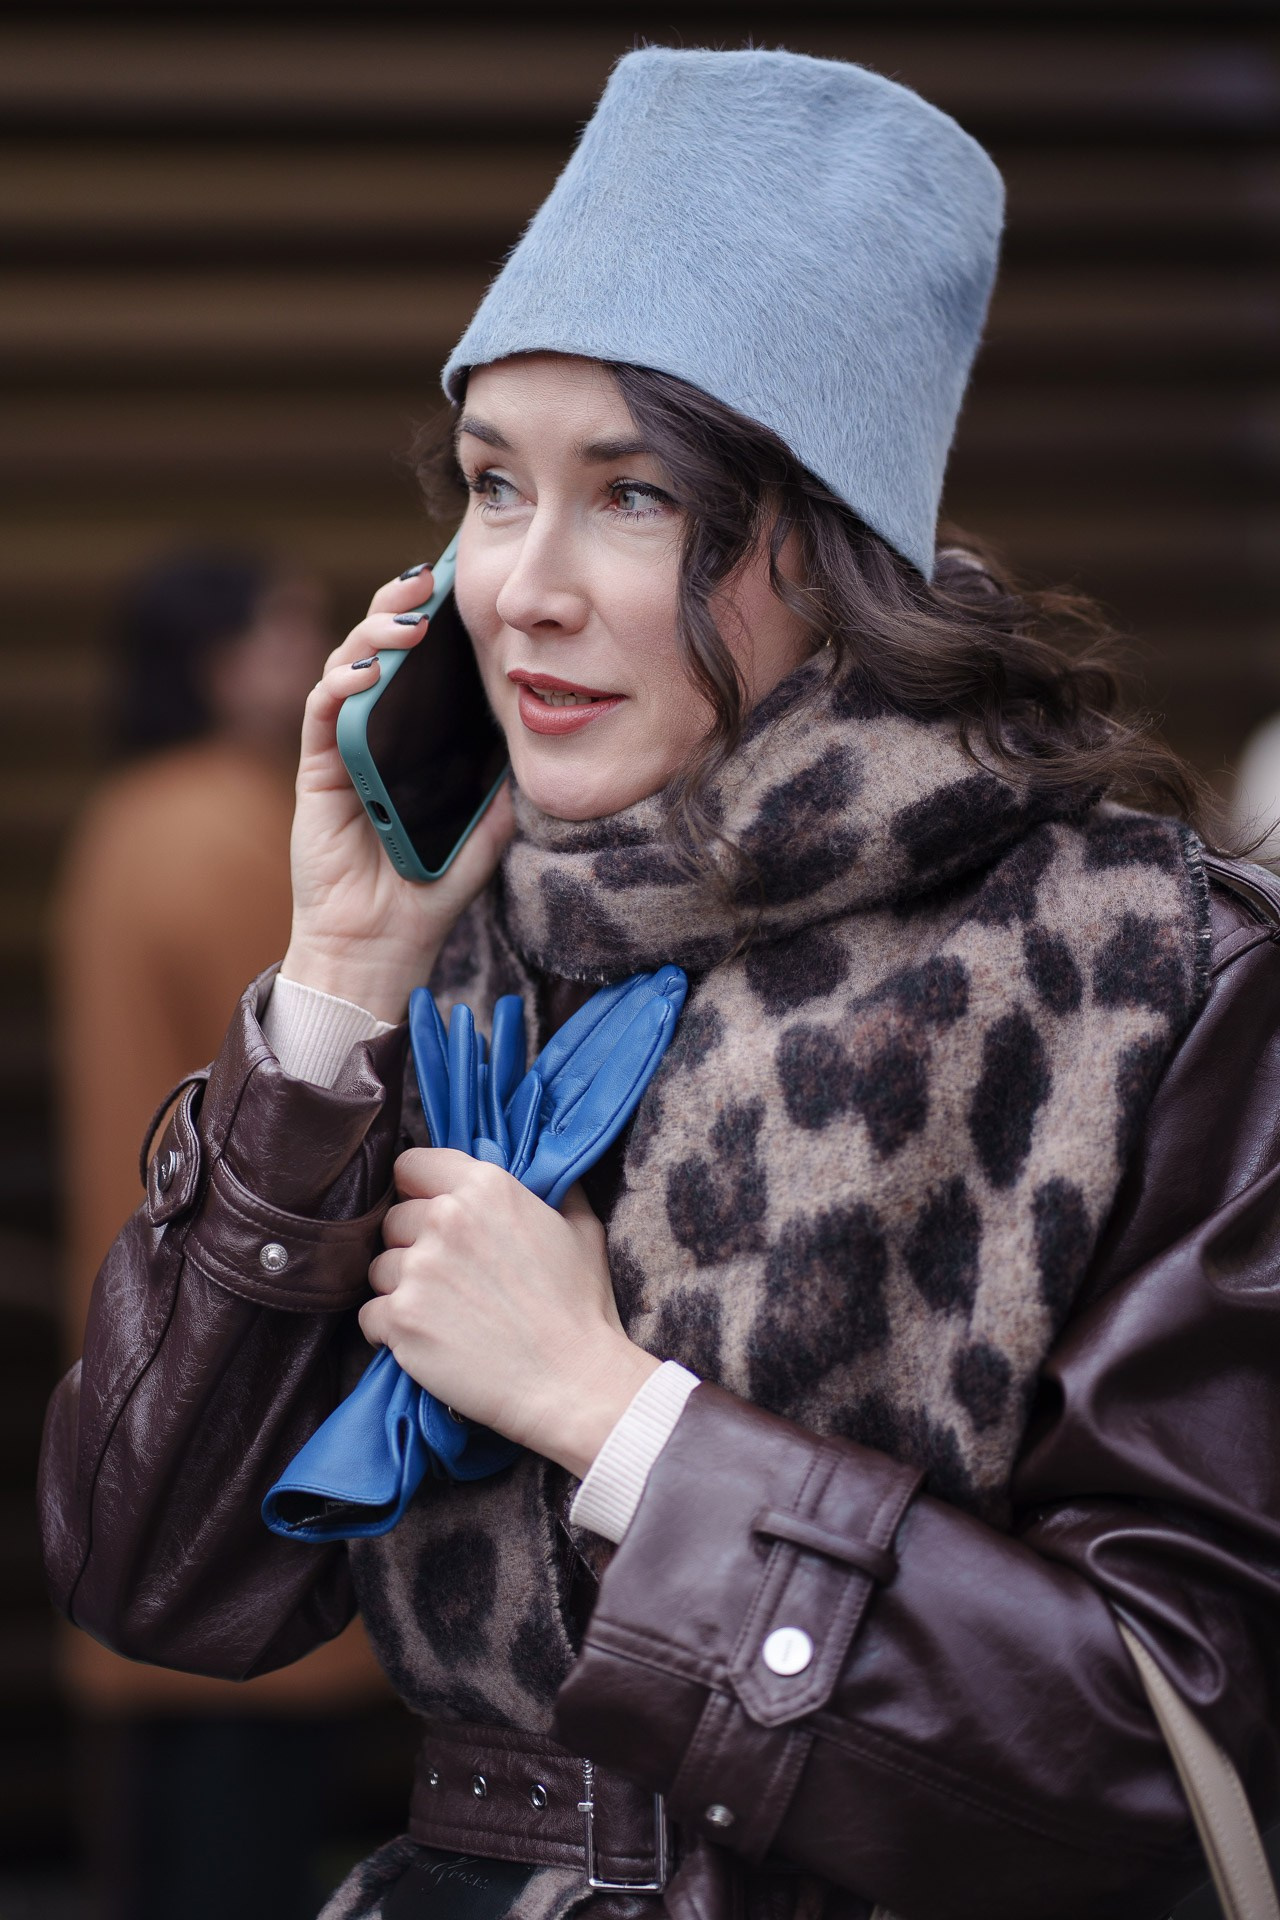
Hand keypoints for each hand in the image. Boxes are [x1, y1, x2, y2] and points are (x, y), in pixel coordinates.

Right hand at [281, 567, 514, 1022]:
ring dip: (374, 635)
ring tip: (408, 621)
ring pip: (347, 666)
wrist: (381, 942)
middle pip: (379, 650)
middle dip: (399, 607)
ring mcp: (341, 747)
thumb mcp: (487, 829)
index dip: (435, 622)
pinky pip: (321, 712)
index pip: (422, 665)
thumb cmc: (428, 887)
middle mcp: (375, 732)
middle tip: (427, 584)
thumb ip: (505, 785)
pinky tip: (368, 672)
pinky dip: (341, 683)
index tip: (462, 590)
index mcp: (413, 738)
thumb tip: (540, 738)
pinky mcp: (316, 770)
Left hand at [359, 1151, 659, 1476]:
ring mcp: (419, 1269)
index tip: (427, 1212)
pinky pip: (369, 1315)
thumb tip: (545, 1175)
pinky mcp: (400, 1318)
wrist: (573, 1380)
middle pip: (392, 1220)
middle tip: (446, 1277)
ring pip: (378, 1269)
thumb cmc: (581, 1308)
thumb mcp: (581, 1229)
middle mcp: (445, 1218)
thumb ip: (554, 1191)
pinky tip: (424, 1340)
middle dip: (411, 1245)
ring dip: (399, 1289)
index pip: (411, 1166)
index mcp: (485, 1186)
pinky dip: (389, 1330)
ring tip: (440, 1313)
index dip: (416, 1191)